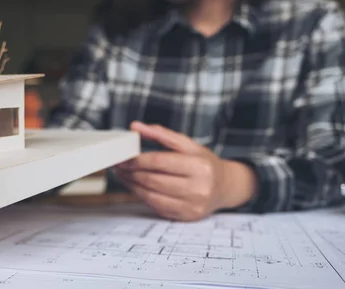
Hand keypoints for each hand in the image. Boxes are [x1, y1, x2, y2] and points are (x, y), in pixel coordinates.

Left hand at [115, 121, 257, 220]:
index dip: (137, 160)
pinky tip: (135, 187)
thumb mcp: (187, 144)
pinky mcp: (185, 217)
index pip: (160, 162)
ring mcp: (192, 205)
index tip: (123, 157)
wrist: (226, 187)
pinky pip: (156, 206)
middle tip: (118, 165)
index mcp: (200, 166)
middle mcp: (198, 188)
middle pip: (153, 180)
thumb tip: (135, 126)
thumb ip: (160, 134)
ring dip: (132, 185)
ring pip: (151, 195)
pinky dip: (141, 196)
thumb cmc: (204, 163)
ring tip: (123, 175)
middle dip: (131, 172)